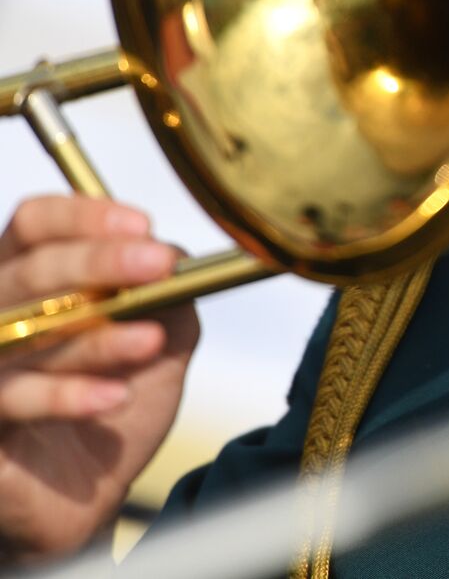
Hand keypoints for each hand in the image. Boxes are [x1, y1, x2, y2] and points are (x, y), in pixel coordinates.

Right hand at [0, 196, 196, 561]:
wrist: (94, 491)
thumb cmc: (116, 398)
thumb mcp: (162, 339)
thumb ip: (169, 295)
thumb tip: (174, 253)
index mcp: (31, 279)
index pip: (35, 224)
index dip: (82, 215)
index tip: (143, 224)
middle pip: (29, 269)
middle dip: (98, 261)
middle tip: (157, 263)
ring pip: (25, 335)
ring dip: (95, 336)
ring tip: (150, 339)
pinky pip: (14, 400)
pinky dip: (68, 395)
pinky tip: (114, 395)